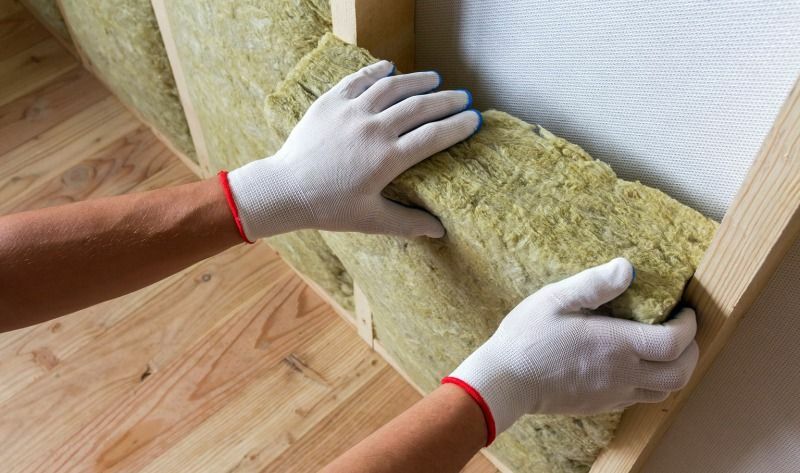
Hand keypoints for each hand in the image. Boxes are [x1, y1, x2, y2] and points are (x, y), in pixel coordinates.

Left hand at [226, 61, 480, 240]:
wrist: (285, 189)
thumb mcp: (371, 220)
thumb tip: (440, 231)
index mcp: (387, 159)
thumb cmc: (329, 208)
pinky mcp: (331, 101)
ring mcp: (352, 111)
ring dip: (418, 80)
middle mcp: (373, 129)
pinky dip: (377, 71)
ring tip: (435, 78)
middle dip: (446, 100)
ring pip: (393, 87)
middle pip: (420, 107)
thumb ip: (408, 223)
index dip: (457, 127)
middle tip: (463, 97)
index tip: (474, 119)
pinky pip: (359, 79)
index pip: (433, 137)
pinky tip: (390, 67)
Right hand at [444, 258, 698, 443]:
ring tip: (665, 348)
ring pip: (665, 390)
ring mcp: (613, 393)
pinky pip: (641, 398)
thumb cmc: (526, 337)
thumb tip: (627, 267)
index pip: (674, 342)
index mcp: (615, 345)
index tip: (684, 310)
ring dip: (676, 369)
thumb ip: (594, 284)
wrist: (505, 381)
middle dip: (692, 350)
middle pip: (680, 372)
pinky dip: (653, 382)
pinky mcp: (602, 405)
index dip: (689, 326)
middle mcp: (622, 374)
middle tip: (682, 329)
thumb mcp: (555, 299)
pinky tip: (635, 364)